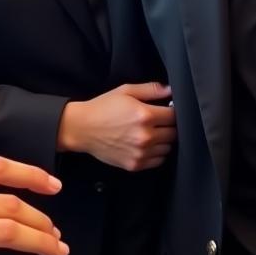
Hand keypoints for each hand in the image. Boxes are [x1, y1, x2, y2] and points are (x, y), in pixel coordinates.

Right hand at [58, 82, 175, 170]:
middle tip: (160, 122)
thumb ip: (151, 89)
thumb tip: (170, 90)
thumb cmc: (103, 108)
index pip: (174, 115)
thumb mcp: (126, 91)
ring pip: (168, 148)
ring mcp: (140, 153)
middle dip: (169, 126)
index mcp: (145, 115)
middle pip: (174, 133)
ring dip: (164, 140)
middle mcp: (146, 136)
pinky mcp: (135, 165)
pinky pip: (158, 161)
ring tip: (154, 134)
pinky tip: (148, 145)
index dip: (172, 111)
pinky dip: (157, 154)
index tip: (168, 110)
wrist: (81, 129)